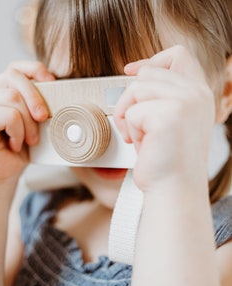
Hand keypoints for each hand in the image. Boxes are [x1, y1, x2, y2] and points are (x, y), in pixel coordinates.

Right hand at [0, 61, 54, 184]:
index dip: (35, 69)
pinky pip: (8, 115)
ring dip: (28, 124)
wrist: (2, 177)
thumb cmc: (19, 151)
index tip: (53, 83)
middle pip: (14, 77)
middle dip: (36, 98)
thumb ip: (37, 104)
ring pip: (13, 98)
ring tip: (28, 140)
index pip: (15, 67)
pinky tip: (15, 144)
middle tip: (44, 119)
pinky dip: (18, 132)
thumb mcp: (33, 123)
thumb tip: (57, 88)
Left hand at [114, 45, 214, 191]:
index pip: (177, 56)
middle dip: (130, 99)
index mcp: (198, 93)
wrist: (174, 188)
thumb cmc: (168, 159)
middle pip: (147, 73)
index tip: (130, 70)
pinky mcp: (168, 116)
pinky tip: (142, 144)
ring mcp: (184, 103)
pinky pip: (132, 112)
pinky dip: (130, 130)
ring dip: (128, 115)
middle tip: (132, 124)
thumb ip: (162, 94)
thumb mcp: (171, 120)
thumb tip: (136, 72)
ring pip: (136, 89)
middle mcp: (196, 94)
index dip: (151, 60)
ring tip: (139, 136)